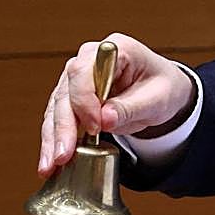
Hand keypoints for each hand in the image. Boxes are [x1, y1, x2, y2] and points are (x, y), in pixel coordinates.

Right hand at [36, 32, 193, 177]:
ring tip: (50, 165)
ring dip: (52, 137)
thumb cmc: (164, 87)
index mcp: (117, 48)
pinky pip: (58, 118)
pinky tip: (49, 161)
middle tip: (64, 154)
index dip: (84, 100)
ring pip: (57, 106)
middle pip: (66, 90)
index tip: (95, 126)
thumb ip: (131, 107)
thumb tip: (104, 119)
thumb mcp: (158, 99)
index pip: (85, 70)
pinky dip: (54, 139)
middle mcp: (91, 57)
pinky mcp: (73, 96)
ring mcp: (79, 76)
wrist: (164, 91)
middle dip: (64, 125)